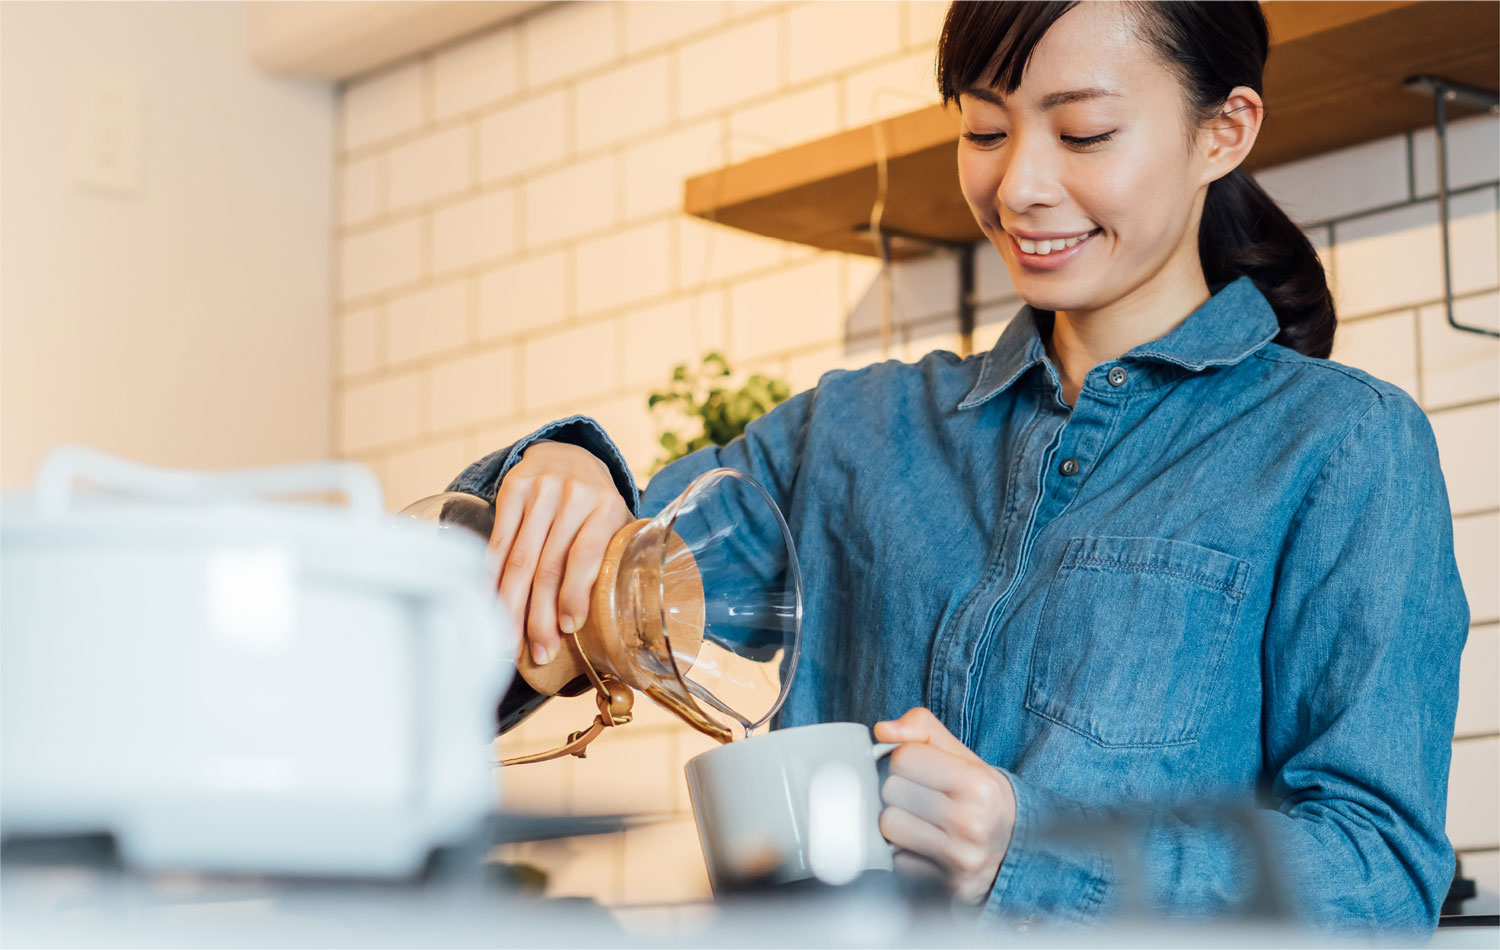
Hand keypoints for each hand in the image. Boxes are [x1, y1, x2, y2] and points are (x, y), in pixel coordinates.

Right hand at [488, 440, 631, 665]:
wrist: (567, 454)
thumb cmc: (594, 506)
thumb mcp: (615, 523)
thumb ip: (616, 559)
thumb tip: (617, 623)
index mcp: (607, 506)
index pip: (587, 556)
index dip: (574, 595)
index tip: (567, 628)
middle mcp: (574, 494)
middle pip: (549, 565)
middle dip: (540, 615)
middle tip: (537, 652)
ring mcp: (541, 489)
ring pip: (520, 558)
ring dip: (512, 605)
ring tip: (510, 640)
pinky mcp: (513, 488)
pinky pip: (499, 542)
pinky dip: (492, 577)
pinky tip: (491, 603)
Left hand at [874, 707, 1016, 904]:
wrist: (1015, 846)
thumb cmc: (980, 795)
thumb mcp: (962, 755)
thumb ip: (922, 728)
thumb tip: (883, 730)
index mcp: (978, 785)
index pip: (904, 757)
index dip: (907, 759)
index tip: (922, 769)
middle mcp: (972, 824)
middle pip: (892, 791)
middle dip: (901, 789)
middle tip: (922, 796)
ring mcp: (960, 859)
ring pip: (888, 825)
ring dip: (898, 822)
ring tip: (921, 820)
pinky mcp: (946, 886)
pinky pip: (896, 860)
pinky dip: (905, 853)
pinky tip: (927, 847)